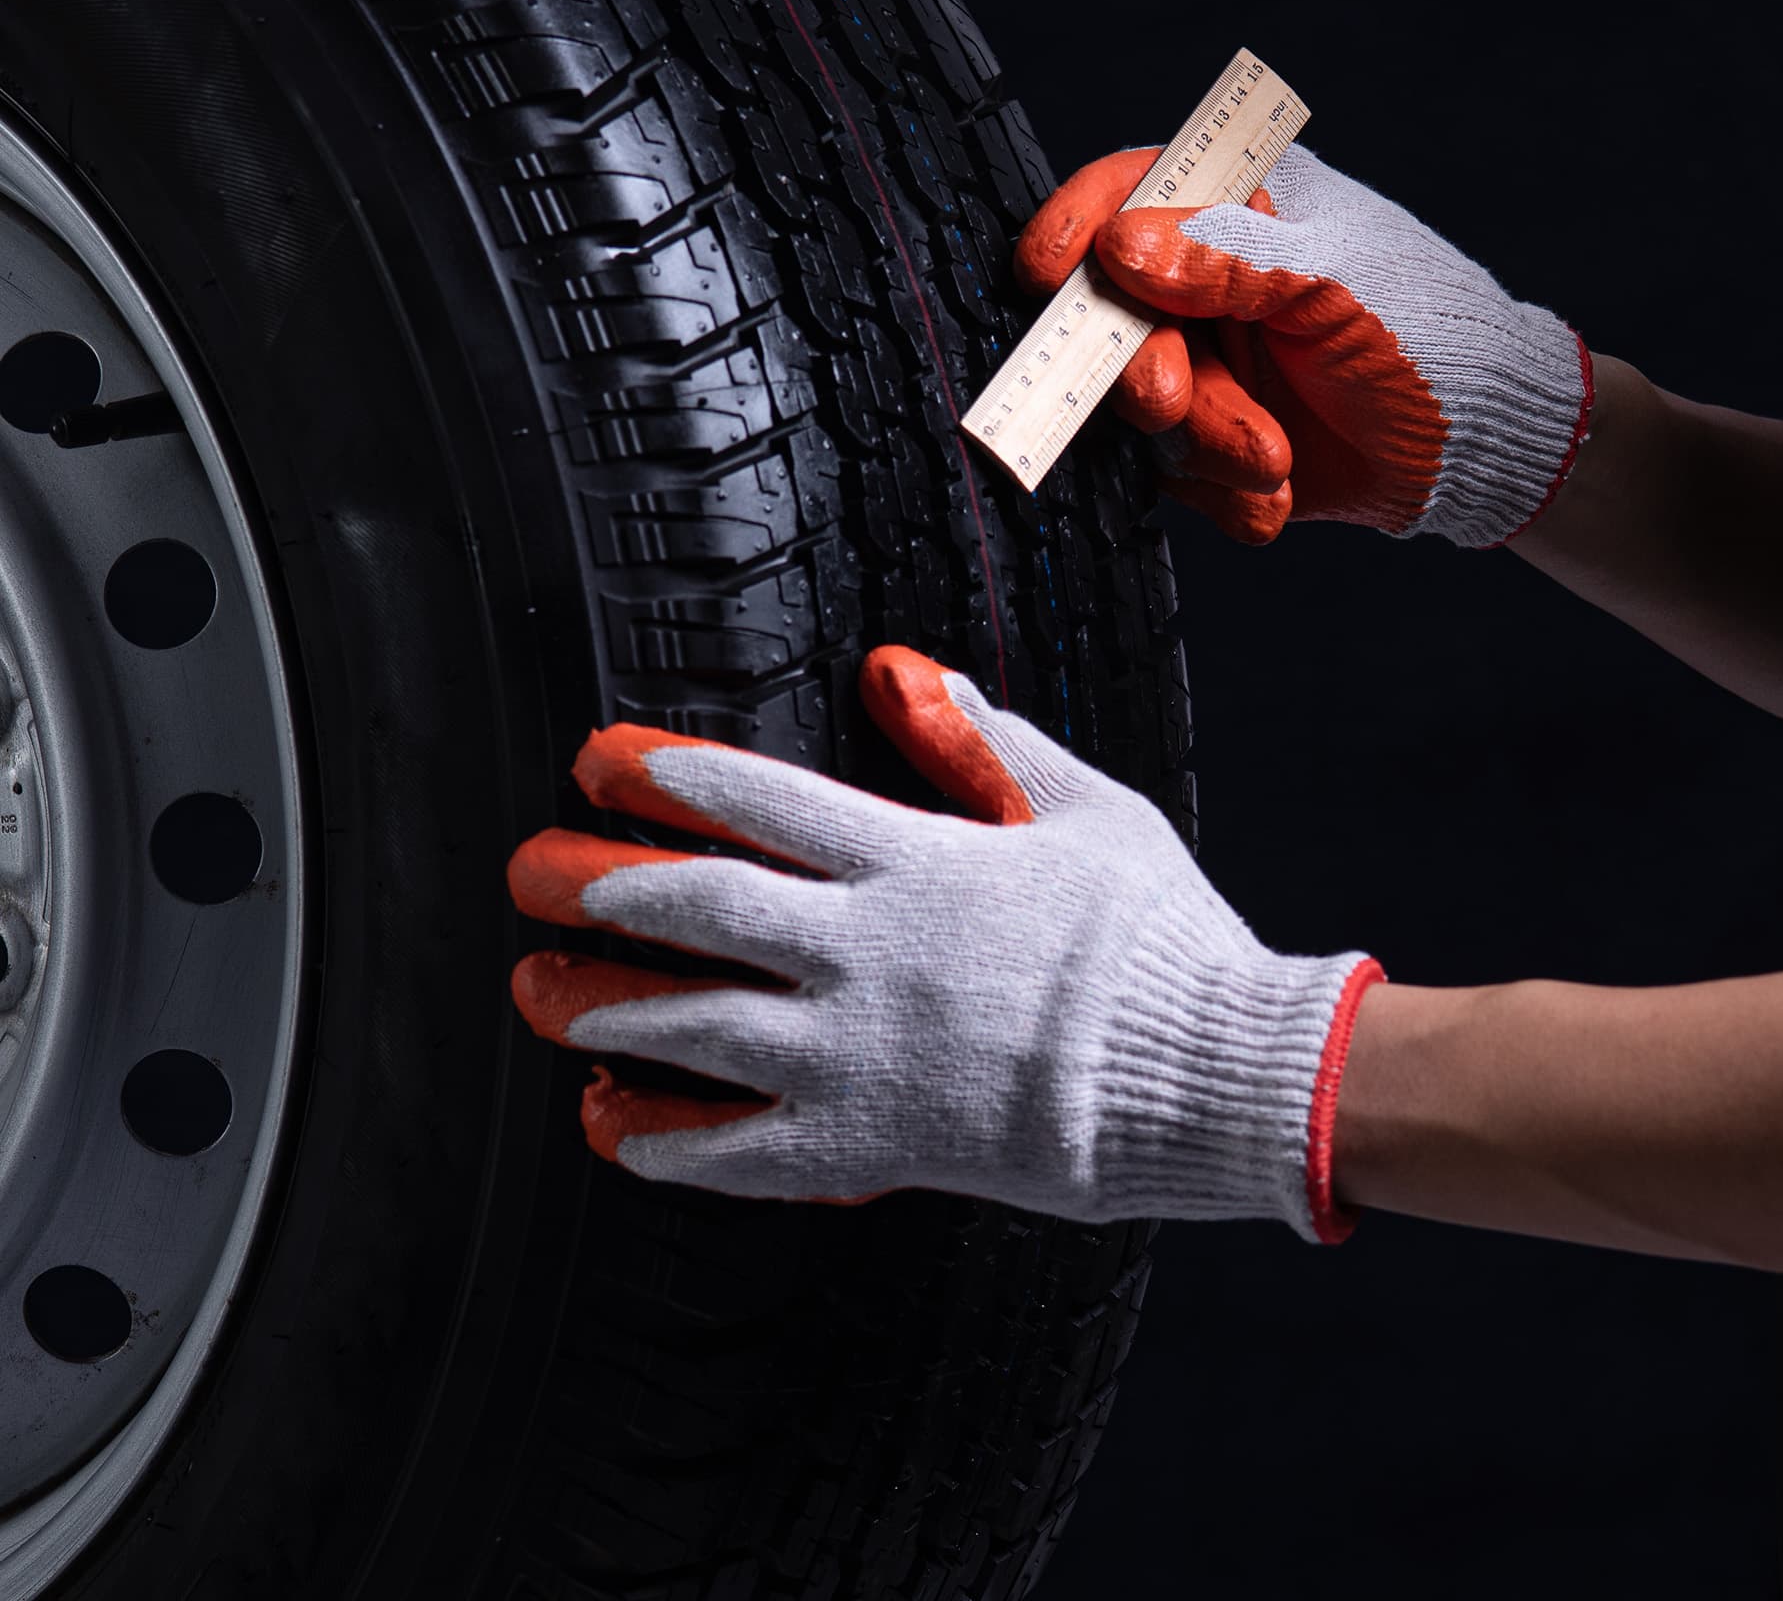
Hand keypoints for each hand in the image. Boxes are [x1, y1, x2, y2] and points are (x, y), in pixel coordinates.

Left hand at [505, 647, 1383, 1240]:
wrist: (1208, 1072)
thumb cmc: (1160, 938)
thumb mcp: (1090, 808)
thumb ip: (986, 743)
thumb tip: (906, 673)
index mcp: (920, 862)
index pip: (762, 801)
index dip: (668, 776)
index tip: (602, 764)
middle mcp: (871, 953)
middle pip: (701, 906)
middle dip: (599, 884)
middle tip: (532, 872)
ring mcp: (864, 1053)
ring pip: (696, 1026)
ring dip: (604, 1005)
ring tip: (539, 992)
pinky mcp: (878, 1144)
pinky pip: (746, 1152)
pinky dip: (669, 1141)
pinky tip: (612, 1127)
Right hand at [1016, 143, 1593, 546]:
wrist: (1485, 449)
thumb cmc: (1431, 334)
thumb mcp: (1335, 284)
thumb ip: (1229, 263)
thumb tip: (1120, 247)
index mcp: (1243, 204)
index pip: (1132, 189)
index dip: (1076, 225)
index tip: (1047, 274)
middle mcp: (1210, 279)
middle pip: (1116, 312)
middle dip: (1146, 368)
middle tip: (1173, 403)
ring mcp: (1208, 360)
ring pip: (1143, 405)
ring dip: (1206, 442)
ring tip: (1275, 464)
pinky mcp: (1215, 438)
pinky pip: (1177, 471)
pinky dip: (1224, 492)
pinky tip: (1278, 498)